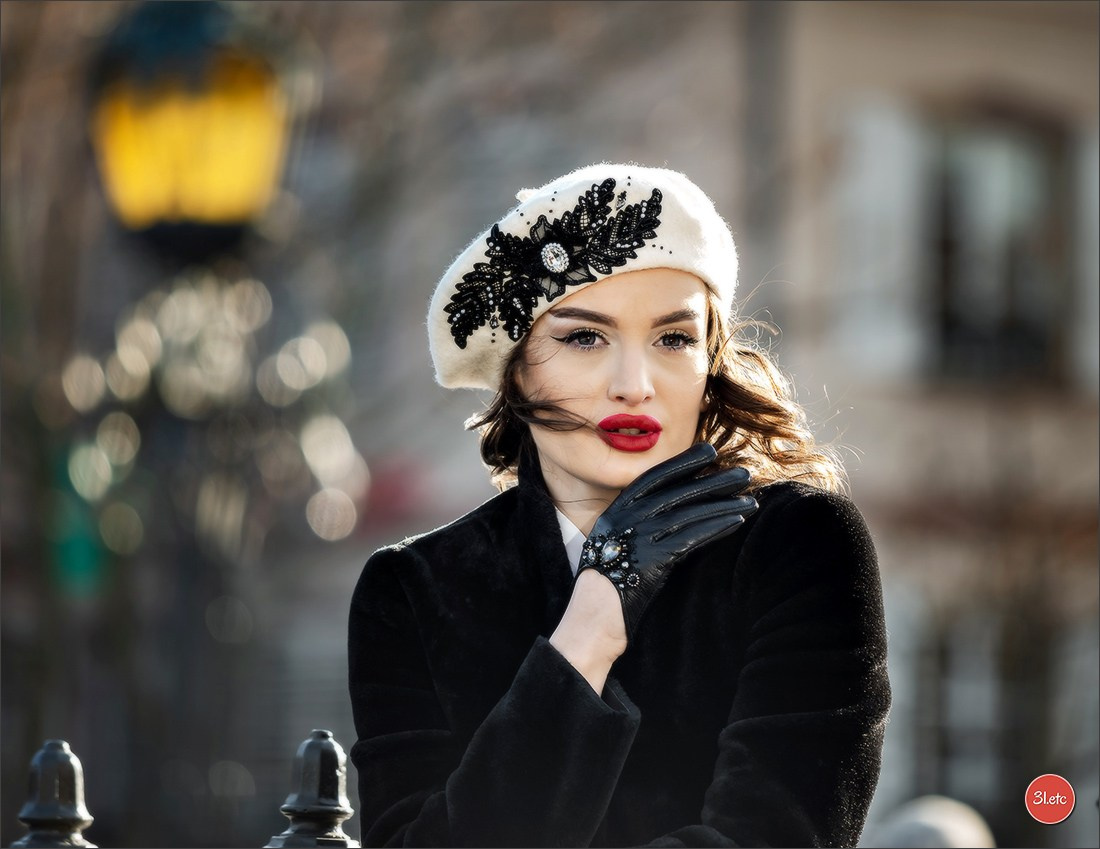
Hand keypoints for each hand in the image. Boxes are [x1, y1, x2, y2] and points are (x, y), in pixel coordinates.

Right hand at [577, 443, 756, 639]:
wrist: (589, 623)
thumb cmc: (603, 592)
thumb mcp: (612, 548)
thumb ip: (633, 530)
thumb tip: (667, 516)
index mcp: (615, 513)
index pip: (652, 478)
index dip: (682, 463)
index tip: (708, 452)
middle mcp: (624, 520)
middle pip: (674, 492)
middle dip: (711, 479)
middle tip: (742, 472)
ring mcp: (636, 539)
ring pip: (686, 513)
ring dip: (721, 504)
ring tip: (750, 498)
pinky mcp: (650, 562)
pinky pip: (689, 538)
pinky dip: (715, 527)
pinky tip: (736, 521)